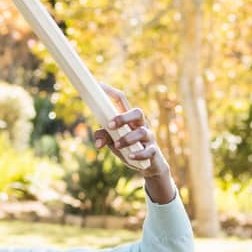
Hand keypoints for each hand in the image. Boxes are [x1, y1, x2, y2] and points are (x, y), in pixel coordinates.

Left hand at [91, 84, 174, 203]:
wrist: (147, 165)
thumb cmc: (128, 147)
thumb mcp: (113, 141)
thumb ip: (103, 137)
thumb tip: (98, 144)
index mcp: (128, 118)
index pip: (121, 100)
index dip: (110, 92)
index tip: (98, 86)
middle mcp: (140, 124)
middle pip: (137, 112)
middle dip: (124, 117)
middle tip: (110, 125)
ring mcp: (148, 136)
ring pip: (142, 132)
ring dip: (128, 138)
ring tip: (117, 146)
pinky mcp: (153, 151)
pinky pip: (149, 150)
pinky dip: (139, 154)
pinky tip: (130, 156)